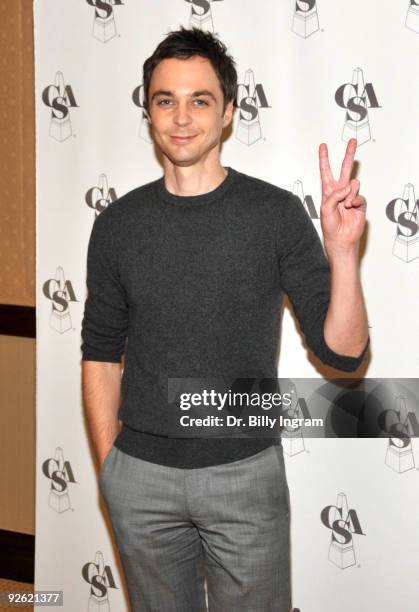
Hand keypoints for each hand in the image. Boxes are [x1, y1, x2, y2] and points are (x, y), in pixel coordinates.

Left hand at [319, 138, 366, 252]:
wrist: (341, 238)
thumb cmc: (330, 225)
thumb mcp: (325, 208)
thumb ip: (334, 195)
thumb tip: (348, 186)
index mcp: (328, 190)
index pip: (326, 171)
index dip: (324, 158)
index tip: (323, 146)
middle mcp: (340, 191)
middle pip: (345, 169)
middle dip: (349, 154)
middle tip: (352, 141)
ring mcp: (351, 196)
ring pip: (354, 183)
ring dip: (349, 193)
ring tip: (345, 204)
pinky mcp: (360, 202)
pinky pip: (359, 195)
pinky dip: (354, 201)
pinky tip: (351, 207)